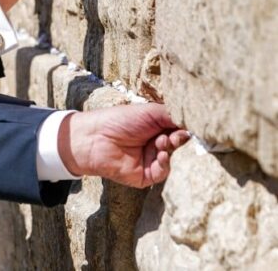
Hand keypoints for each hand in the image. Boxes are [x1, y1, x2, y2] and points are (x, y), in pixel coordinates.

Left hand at [59, 103, 189, 187]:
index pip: (178, 130)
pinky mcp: (145, 176)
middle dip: (180, 140)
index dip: (184, 129)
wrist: (95, 137)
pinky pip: (163, 173)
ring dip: (170, 150)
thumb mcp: (150, 113)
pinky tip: (161, 155)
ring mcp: (150, 160)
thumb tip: (194, 124)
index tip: (188, 127)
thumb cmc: (119, 120)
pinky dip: (165, 164)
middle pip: (179, 146)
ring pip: (173, 159)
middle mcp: (155, 144)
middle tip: (175, 136)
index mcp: (156, 128)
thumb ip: (173, 116)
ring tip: (162, 142)